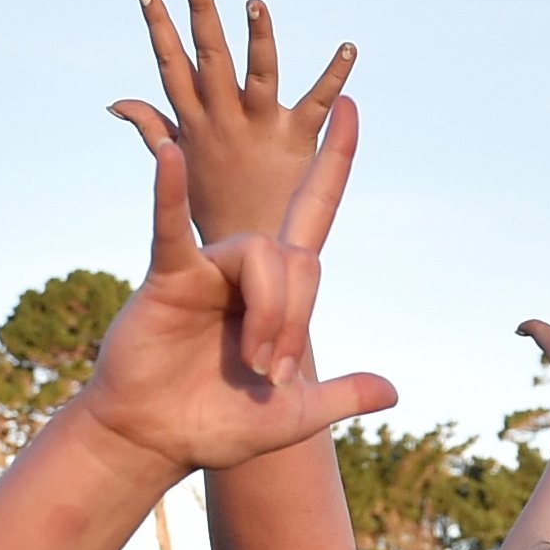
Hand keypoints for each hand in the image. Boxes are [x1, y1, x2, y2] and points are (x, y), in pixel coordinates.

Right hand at [78, 100, 394, 475]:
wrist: (156, 441)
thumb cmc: (218, 422)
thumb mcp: (295, 414)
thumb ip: (341, 395)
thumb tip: (393, 390)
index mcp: (278, 289)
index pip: (313, 215)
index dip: (333, 165)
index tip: (348, 108)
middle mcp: (244, 268)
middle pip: (297, 260)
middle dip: (296, 320)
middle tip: (274, 376)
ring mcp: (205, 267)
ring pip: (260, 256)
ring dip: (269, 313)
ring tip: (253, 365)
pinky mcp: (167, 277)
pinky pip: (169, 225)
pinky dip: (169, 191)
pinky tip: (170, 157)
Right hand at [112, 0, 357, 244]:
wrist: (254, 249)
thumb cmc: (216, 203)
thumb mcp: (180, 160)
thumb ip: (152, 126)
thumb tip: (115, 102)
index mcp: (197, 122)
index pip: (173, 67)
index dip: (160, 30)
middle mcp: (228, 119)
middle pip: (212, 59)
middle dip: (202, 17)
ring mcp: (263, 127)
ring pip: (259, 74)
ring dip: (258, 37)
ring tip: (256, 4)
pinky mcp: (298, 139)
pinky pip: (318, 102)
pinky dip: (335, 75)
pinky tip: (349, 49)